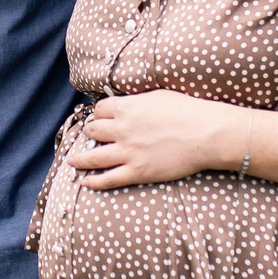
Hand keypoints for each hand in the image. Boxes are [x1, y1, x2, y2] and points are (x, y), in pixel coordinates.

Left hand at [70, 90, 241, 189]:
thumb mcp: (158, 96)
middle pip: (92, 131)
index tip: (99, 118)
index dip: (98, 114)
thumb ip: (137, 100)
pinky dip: (94, 182)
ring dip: (79, 159)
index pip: (99, 110)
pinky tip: (85, 182)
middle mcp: (121, 130)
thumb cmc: (187, 110)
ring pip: (93, 157)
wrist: (205, 133)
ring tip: (72, 161)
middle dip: (89, 133)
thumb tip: (127, 102)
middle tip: (90, 136)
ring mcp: (127, 152)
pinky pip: (108, 179)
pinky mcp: (137, 172)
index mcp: (126, 108)